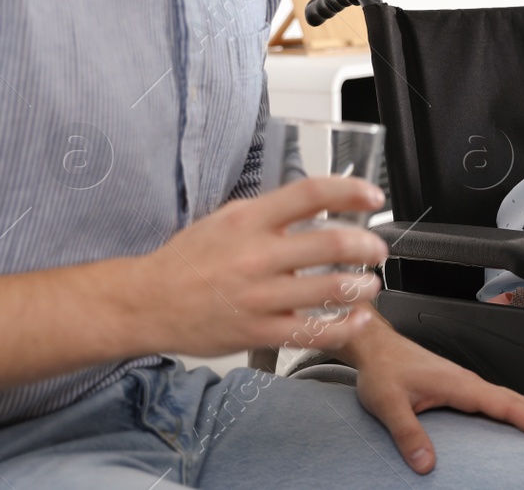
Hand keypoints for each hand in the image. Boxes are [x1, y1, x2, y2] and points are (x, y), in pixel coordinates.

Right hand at [130, 175, 389, 355]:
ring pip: (328, 290)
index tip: (373, 196)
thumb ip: (269, 213)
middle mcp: (256, 255)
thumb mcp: (225, 219)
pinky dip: (343, 326)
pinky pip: (311, 331)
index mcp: (249, 220)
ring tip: (370, 284)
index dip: (350, 191)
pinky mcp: (256, 332)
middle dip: (367, 246)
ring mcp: (258, 296)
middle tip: (378, 250)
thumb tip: (313, 203)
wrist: (145, 303)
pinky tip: (355, 318)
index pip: (310, 193)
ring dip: (362, 286)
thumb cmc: (186, 260)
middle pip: (330, 244)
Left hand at [346, 317, 523, 473]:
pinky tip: (522, 422)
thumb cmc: (382, 370)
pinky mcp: (460, 387)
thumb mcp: (389, 404)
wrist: (375, 347)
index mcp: (460, 383)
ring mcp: (467, 383)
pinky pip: (498, 400)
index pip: (506, 405)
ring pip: (511, 399)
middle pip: (518, 401)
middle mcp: (468, 381)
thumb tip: (426, 464)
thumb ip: (408, 434)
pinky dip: (518, 411)